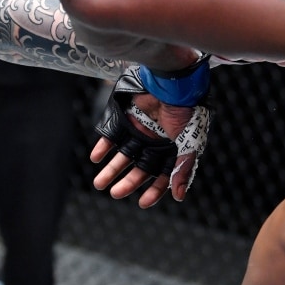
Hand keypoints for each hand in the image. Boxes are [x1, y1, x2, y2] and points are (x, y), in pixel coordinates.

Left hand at [91, 67, 211, 207]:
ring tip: (99, 183)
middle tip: (114, 193)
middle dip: (127, 183)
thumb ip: (183, 169)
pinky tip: (96, 158)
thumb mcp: (189, 143)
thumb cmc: (186, 112)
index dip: (153, 191)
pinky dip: (103, 147)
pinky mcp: (125, 118)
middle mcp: (155, 141)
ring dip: (111, 169)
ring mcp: (140, 129)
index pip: (162, 175)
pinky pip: (111, 135)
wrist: (172, 82)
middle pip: (139, 168)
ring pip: (123, 155)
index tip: (142, 203)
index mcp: (173, 149)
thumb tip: (179, 196)